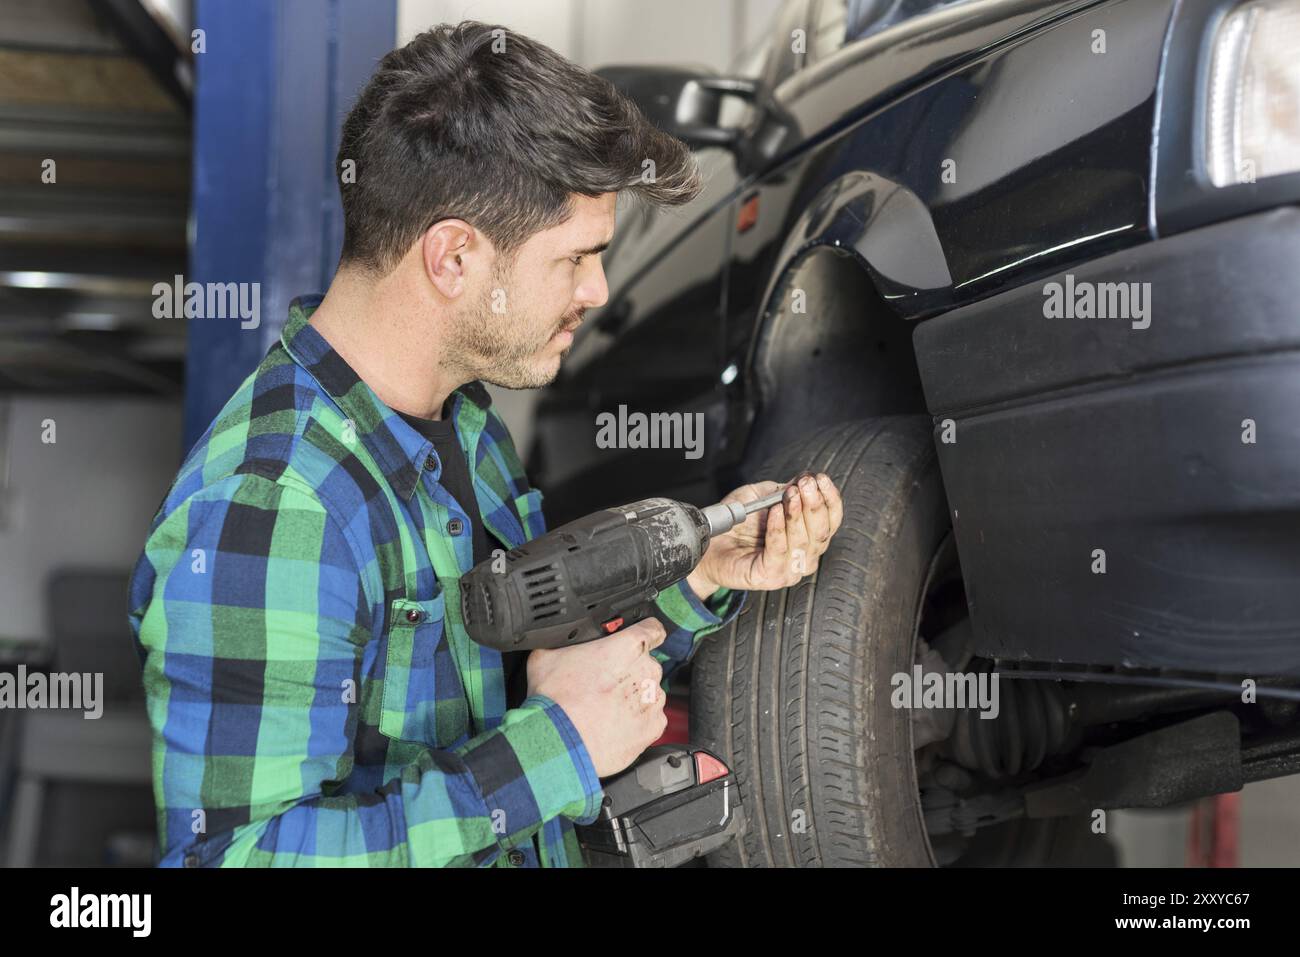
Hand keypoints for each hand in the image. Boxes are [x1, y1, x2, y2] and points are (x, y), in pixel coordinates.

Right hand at [526, 617, 667, 777]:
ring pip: (647, 692)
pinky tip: (612, 724)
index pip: (652, 628)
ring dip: (631, 697)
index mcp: (629, 646)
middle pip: (645, 664)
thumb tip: (560, 640)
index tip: (634, 643)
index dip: (644, 633)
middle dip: (626, 671)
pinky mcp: (653, 727)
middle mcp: (647, 670)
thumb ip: (566, 642)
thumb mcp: (548, 654)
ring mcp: (653, 700)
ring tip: (603, 708)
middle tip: (601, 683)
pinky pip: (649, 719)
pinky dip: (635, 721)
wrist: (559, 742)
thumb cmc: (556, 699)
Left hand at [687, 472, 843, 597]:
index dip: (830, 498)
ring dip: (797, 515)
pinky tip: (774, 512)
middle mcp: (804, 555)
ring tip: (789, 496)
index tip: (820, 478)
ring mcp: (789, 570)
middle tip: (804, 484)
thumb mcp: (762, 496)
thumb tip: (805, 478)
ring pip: (804, 543)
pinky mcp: (770, 577)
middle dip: (814, 505)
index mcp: (809, 536)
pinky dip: (778, 530)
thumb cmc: (738, 522)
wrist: (709, 544)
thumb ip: (783, 489)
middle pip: (823, 532)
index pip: (832, 519)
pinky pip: (779, 552)